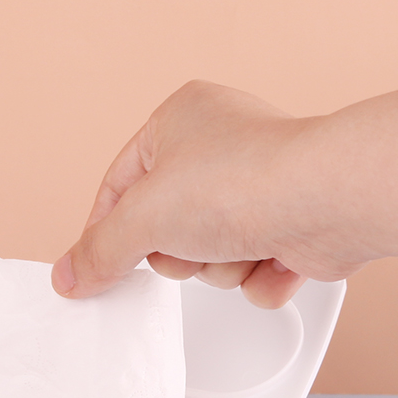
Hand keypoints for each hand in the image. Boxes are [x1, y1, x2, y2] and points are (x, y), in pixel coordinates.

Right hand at [51, 80, 371, 307]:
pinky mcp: (291, 225)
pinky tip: (274, 256)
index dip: (106, 231)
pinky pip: (251, 270)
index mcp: (180, 120)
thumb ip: (100, 251)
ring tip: (241, 243)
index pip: (119, 185)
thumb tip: (69, 277)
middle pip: (165, 229)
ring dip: (219, 266)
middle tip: (191, 239)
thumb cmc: (242, 183)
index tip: (96, 269)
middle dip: (179, 252)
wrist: (328, 202)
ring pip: (209, 257)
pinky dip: (259, 275)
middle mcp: (221, 146)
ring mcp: (258, 186)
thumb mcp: (143, 217)